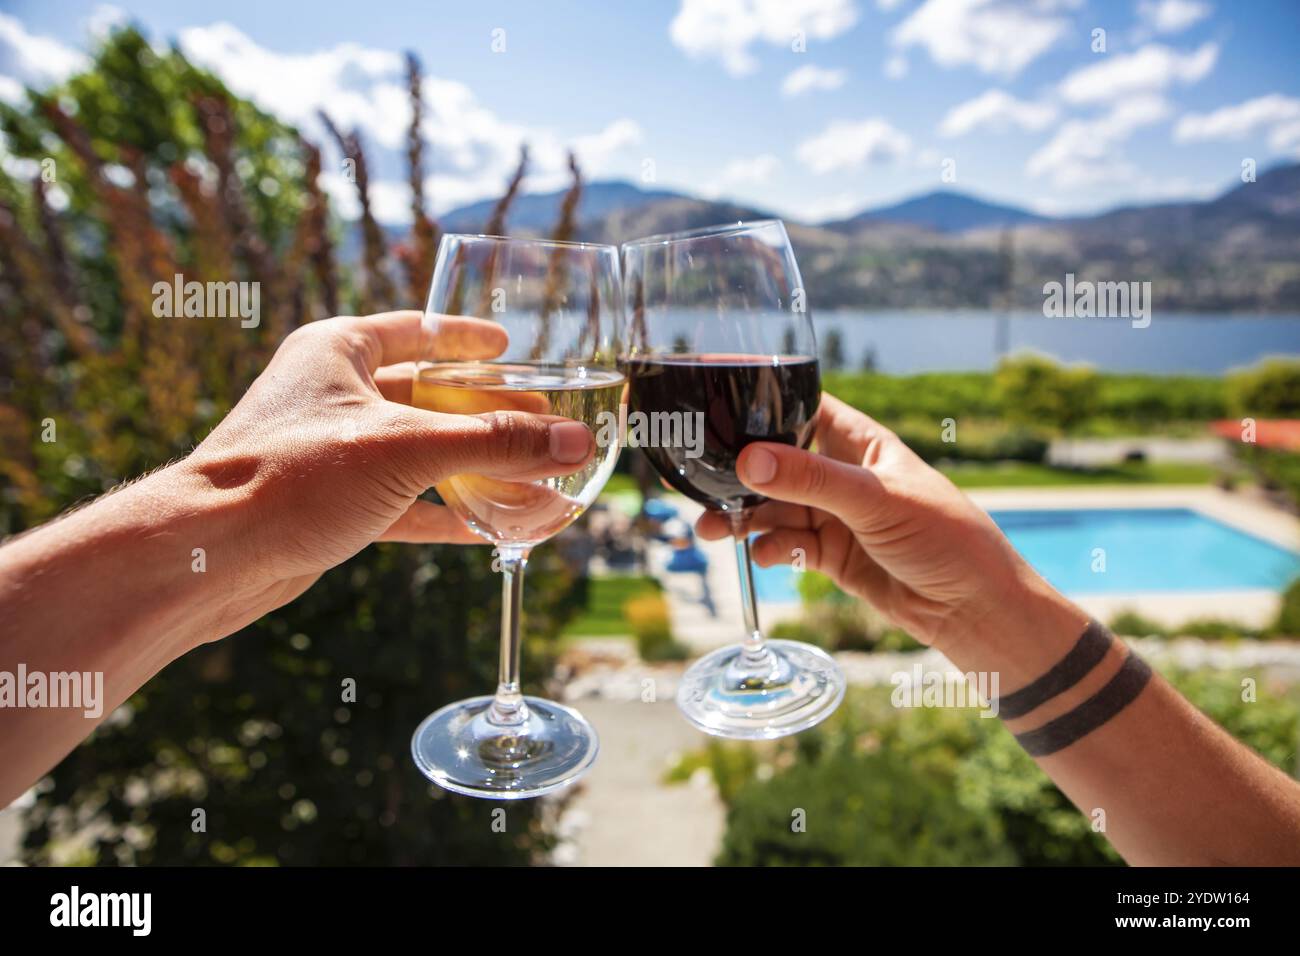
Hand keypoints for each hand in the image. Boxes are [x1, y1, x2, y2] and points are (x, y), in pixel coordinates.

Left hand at [184, 310, 593, 628]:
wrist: (208, 557)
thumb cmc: (291, 477)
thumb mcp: (407, 449)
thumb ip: (496, 443)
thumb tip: (575, 442)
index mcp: (338, 350)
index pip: (416, 329)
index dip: (466, 337)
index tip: (510, 344)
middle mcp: (333, 395)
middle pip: (428, 396)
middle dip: (487, 414)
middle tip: (544, 423)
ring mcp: (331, 453)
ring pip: (420, 454)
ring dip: (475, 469)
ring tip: (534, 476)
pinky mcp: (331, 507)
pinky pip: (406, 501)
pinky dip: (448, 512)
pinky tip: (495, 526)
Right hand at [695, 393, 1065, 653]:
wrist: (974, 609)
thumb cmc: (946, 537)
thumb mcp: (876, 500)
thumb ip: (810, 479)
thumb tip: (749, 459)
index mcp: (860, 442)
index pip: (801, 409)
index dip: (761, 407)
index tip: (716, 407)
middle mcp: (842, 474)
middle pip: (775, 465)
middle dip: (739, 475)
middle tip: (697, 485)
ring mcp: (835, 516)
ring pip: (774, 509)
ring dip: (743, 518)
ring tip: (713, 530)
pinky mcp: (831, 555)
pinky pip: (787, 545)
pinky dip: (770, 549)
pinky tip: (765, 555)